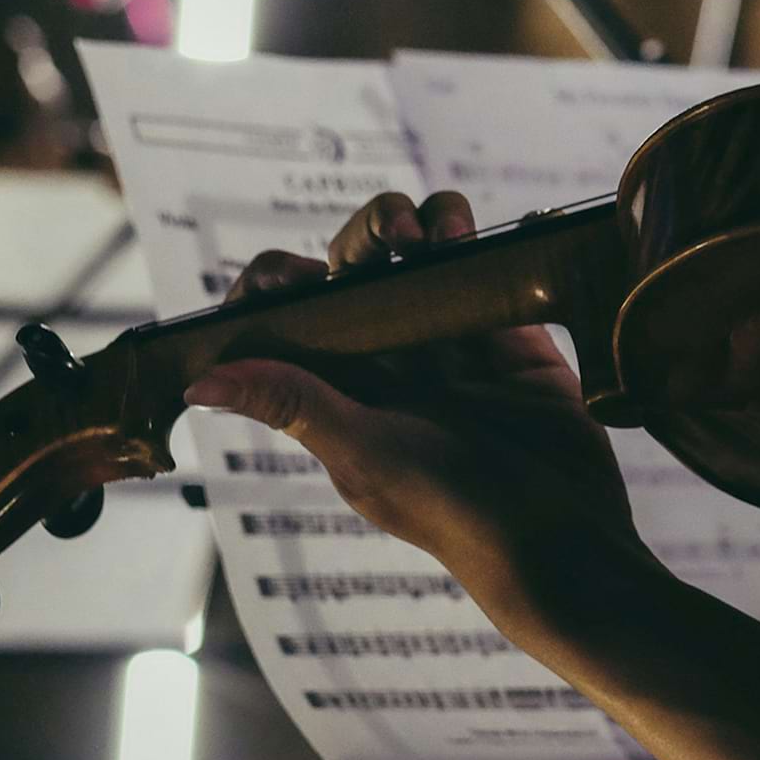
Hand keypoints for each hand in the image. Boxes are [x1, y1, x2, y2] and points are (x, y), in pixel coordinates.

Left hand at [183, 191, 647, 624]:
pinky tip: (476, 234)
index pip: (283, 317)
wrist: (558, 537)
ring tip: (440, 230)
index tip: (295, 274)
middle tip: (397, 235)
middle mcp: (388, 355)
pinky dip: (482, 236)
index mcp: (337, 386)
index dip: (274, 283)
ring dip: (425, 222)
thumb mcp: (364, 457)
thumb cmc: (451, 514)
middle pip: (357, 263)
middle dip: (368, 232)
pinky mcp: (510, 331)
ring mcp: (450, 338)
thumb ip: (293, 403)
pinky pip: (487, 264)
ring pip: (423, 250)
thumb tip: (200, 381)